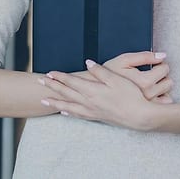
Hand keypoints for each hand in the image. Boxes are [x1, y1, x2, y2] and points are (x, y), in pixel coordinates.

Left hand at [39, 59, 159, 130]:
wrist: (140, 116)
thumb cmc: (131, 96)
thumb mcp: (117, 79)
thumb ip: (100, 71)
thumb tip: (88, 62)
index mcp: (93, 90)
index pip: (72, 82)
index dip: (60, 77)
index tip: (49, 73)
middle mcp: (90, 102)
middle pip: (67, 93)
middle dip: (52, 87)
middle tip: (39, 83)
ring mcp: (93, 111)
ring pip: (69, 106)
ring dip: (56, 102)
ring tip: (44, 101)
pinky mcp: (98, 117)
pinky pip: (79, 115)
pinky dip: (69, 112)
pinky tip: (64, 112)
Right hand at [102, 52, 172, 103]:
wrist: (96, 92)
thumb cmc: (108, 75)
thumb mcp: (124, 60)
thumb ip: (144, 56)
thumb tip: (162, 55)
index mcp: (144, 81)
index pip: (164, 68)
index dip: (159, 64)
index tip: (153, 64)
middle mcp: (148, 95)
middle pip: (168, 82)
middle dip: (162, 75)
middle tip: (151, 73)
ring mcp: (148, 105)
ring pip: (167, 93)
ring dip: (162, 86)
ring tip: (149, 83)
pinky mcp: (145, 112)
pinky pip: (162, 104)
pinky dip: (160, 98)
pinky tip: (149, 93)